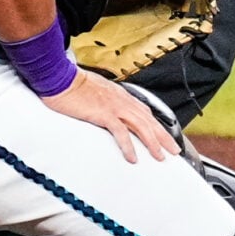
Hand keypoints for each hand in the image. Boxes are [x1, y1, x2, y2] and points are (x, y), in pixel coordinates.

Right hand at [42, 69, 176, 163]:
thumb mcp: (98, 91)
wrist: (61, 78)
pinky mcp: (103, 114)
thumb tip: (113, 111)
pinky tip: (133, 157)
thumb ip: (109, 101)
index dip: (158, 126)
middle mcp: (123, 101)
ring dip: (152, 143)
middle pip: (149, 121)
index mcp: (122, 96)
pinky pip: (120, 132)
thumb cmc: (75, 84)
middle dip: (163, 137)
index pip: (146, 113)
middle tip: (173, 151)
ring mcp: (115, 107)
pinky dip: (128, 146)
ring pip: (141, 127)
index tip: (165, 138)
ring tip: (160, 156)